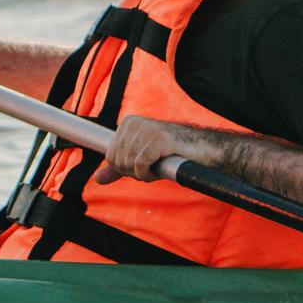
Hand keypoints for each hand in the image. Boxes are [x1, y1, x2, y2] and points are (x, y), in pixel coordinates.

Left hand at [95, 114, 217, 184]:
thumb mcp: (141, 160)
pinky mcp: (159, 139)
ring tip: (158, 168)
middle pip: (118, 161)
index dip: (125, 169)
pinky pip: (140, 164)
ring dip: (142, 175)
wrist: (205, 150)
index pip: (110, 156)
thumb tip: (97, 179)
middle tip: (152, 169)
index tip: (142, 167)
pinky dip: (147, 173)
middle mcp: (134, 123)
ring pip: (128, 164)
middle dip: (133, 173)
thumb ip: (119, 168)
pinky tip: (159, 170)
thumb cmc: (171, 155)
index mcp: (127, 123)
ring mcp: (147, 129)